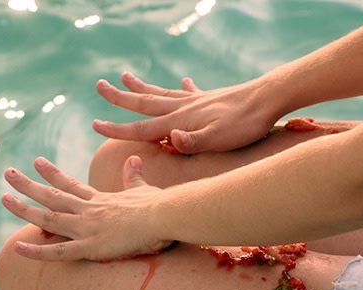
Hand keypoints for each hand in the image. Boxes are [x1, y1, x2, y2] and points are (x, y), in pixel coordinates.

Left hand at [1, 156, 170, 260]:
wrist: (165, 216)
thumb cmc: (160, 206)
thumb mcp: (144, 189)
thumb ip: (134, 177)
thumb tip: (133, 160)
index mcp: (100, 200)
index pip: (70, 184)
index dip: (52, 174)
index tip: (36, 162)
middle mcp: (88, 211)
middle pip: (51, 196)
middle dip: (27, 184)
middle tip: (7, 173)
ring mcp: (87, 228)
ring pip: (48, 217)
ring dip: (24, 208)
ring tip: (3, 198)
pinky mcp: (91, 248)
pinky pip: (58, 252)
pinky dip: (37, 251)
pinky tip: (17, 248)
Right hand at [93, 72, 280, 153]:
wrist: (268, 99)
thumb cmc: (244, 126)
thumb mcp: (218, 139)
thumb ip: (192, 141)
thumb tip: (168, 139)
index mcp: (179, 121)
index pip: (141, 127)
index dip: (117, 129)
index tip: (95, 124)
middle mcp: (182, 107)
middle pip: (143, 102)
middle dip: (119, 98)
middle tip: (98, 86)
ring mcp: (195, 100)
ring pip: (161, 93)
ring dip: (141, 87)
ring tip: (125, 76)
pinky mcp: (209, 98)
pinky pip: (188, 91)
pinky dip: (181, 88)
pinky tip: (184, 82)